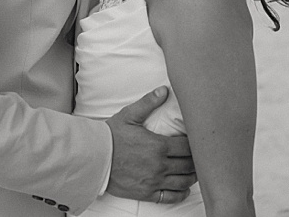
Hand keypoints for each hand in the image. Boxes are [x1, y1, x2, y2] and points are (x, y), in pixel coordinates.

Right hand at [104, 86, 196, 201]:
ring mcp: (154, 180)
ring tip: (192, 171)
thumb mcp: (128, 116)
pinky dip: (181, 193)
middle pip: (189, 165)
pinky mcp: (146, 192)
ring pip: (184, 181)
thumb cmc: (110, 136)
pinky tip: (182, 187)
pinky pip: (171, 196)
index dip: (195, 145)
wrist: (92, 156)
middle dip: (196, 160)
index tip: (195, 142)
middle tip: (197, 157)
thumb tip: (164, 90)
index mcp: (159, 146)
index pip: (188, 147)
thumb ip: (148, 103)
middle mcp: (160, 165)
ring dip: (192, 176)